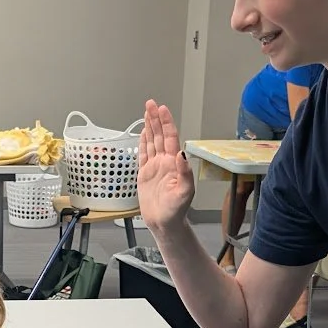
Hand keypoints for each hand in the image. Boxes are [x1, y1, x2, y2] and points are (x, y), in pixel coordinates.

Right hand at [138, 99, 195, 230]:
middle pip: (160, 135)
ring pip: (152, 141)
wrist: (164, 223)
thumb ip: (184, 173)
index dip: (166, 123)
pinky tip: (143, 132)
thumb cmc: (176, 210)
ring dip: (150, 126)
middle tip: (151, 104)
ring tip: (147, 111)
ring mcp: (155, 167)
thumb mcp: (184, 192)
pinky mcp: (145, 174)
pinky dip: (143, 142)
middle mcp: (165, 162)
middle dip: (156, 119)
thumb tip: (181, 154)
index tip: (162, 109)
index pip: (170, 138)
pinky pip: (143, 154)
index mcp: (174, 163)